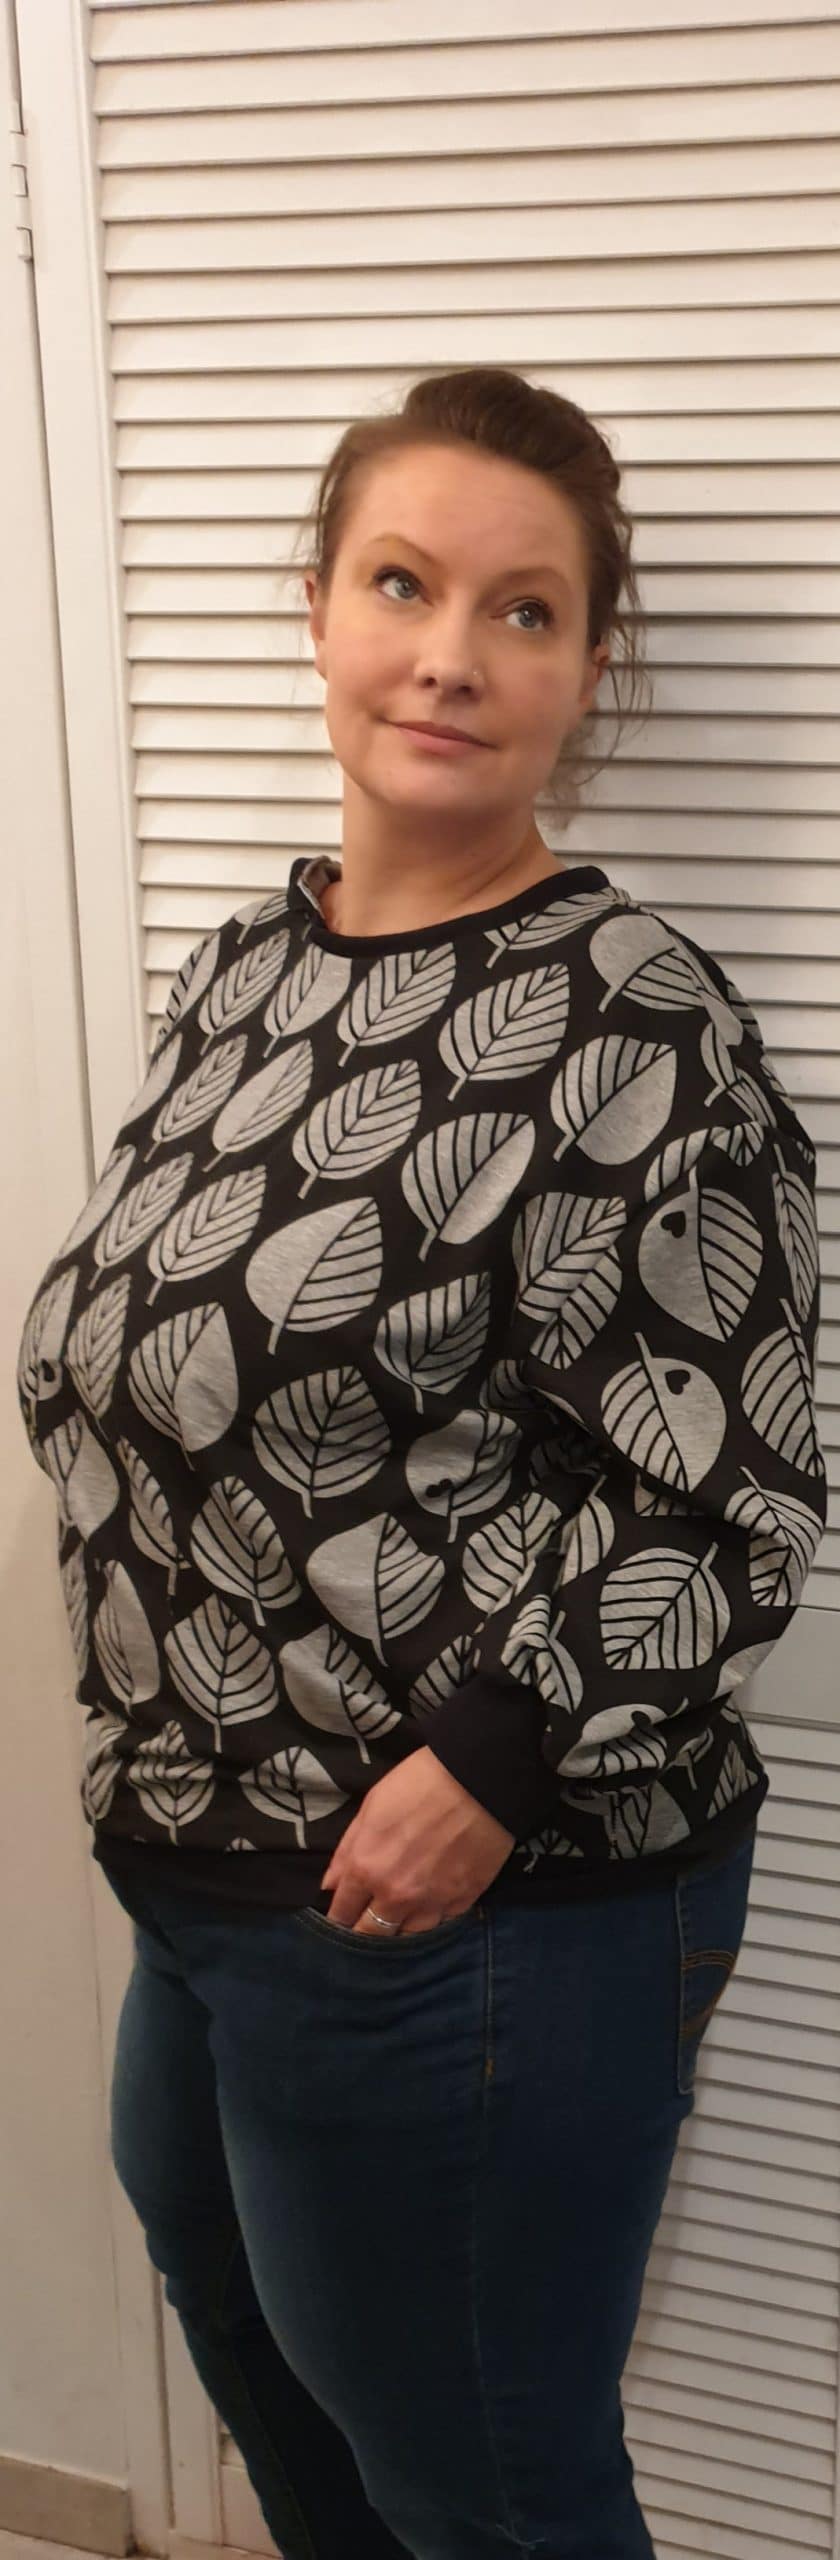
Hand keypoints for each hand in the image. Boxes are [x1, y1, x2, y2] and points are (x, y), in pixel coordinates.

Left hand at [320, 1747, 514, 1934]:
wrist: (479, 1781)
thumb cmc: (420, 1783)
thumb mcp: (371, 1806)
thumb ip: (347, 1850)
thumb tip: (330, 1885)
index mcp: (366, 1869)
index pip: (342, 1912)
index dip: (339, 1916)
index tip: (342, 1916)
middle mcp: (395, 1896)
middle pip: (371, 1934)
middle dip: (365, 1931)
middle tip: (367, 1922)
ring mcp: (431, 1903)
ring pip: (407, 1936)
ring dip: (400, 1928)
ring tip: (400, 1917)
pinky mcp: (462, 1903)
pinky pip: (440, 1924)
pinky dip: (432, 1918)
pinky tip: (430, 1905)